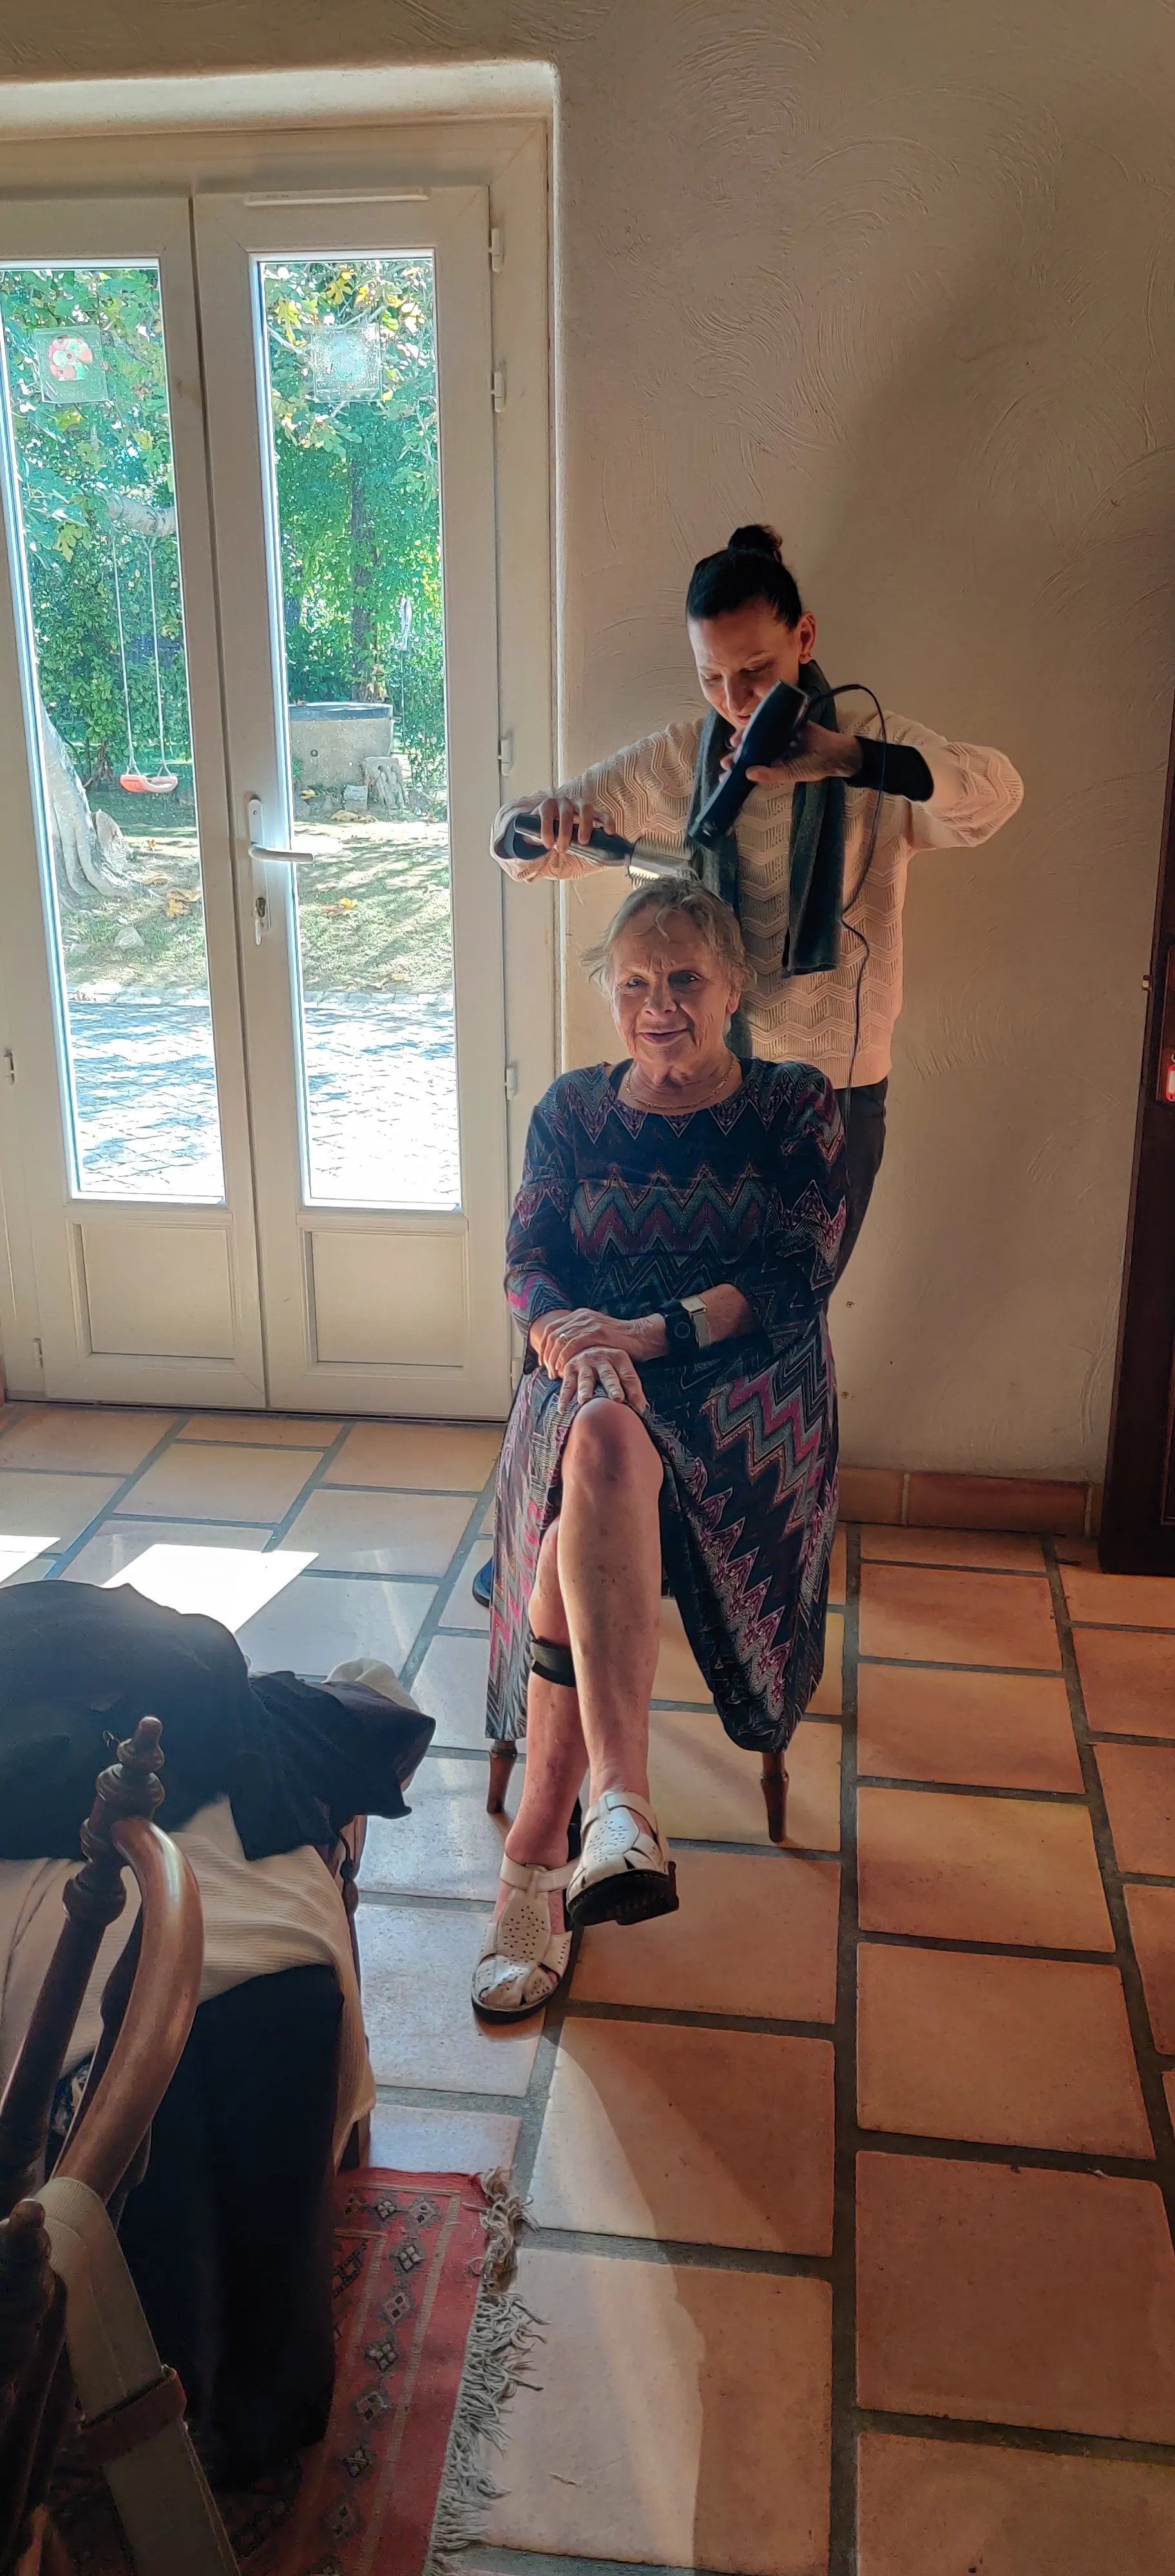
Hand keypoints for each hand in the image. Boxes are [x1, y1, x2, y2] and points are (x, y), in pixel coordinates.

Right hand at [509, 794, 601, 878]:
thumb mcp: (575, 840)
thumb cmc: (561, 835)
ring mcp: (561, 803)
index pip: (601, 813)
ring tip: (562, 848)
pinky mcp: (546, 806)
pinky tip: (547, 843)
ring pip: (566, 814)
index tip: (610, 832)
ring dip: (565, 832)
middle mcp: (576, 804)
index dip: (607, 821)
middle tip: (582, 842)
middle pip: (586, 809)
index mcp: (587, 812)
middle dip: (586, 825)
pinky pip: (547, 817)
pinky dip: (547, 831)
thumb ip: (585, 846)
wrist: (537, 830)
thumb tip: (600, 860)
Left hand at [531, 1309, 666, 1372]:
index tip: (542, 1362)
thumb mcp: (595, 1334)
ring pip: (560, 1340)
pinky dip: (565, 1358)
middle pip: (553, 1335)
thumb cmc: (618, 1341)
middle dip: (546, 1354)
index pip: (552, 1329)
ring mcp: (588, 1323)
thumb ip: (580, 1338)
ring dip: (554, 1358)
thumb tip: (563, 1351)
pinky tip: (564, 1369)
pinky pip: (573, 1345)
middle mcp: (581, 1316)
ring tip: (554, 1373)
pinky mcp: (596, 1332)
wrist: (639, 1336)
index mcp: (578, 1315)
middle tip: (546, 1370)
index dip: (544, 1347)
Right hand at [557, 1346, 646, 1414]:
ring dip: (586, 1390)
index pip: (629, 1376)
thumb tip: (640, 1409)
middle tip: (617, 1399)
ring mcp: (585, 1363)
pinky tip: (563, 1409)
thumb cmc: (606, 1363)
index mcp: (619, 1358)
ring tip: (585, 1400)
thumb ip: (632, 1387)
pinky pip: (567, 1385)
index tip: (638, 1407)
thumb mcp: (621, 1369)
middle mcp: (602, 1358)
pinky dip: (565, 1397)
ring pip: (586, 1379)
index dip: (635, 1391)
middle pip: (609, 1375)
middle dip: (613, 1387)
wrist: (583, 1344)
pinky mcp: (570, 1368)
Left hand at [728, 721, 858, 787]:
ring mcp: (780, 734)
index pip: (752, 764)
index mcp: (773, 762)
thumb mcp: (790, 773)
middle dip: (738, 752)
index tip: (724, 770)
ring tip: (735, 741)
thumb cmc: (814, 766)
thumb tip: (748, 774)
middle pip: (752, 748)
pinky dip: (761, 719)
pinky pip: (772, 719)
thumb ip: (770, 774)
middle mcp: (774, 748)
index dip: (738, 766)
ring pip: (759, 733)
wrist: (836, 752)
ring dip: (746, 736)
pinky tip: (751, 722)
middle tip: (725, 758)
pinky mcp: (787, 722)